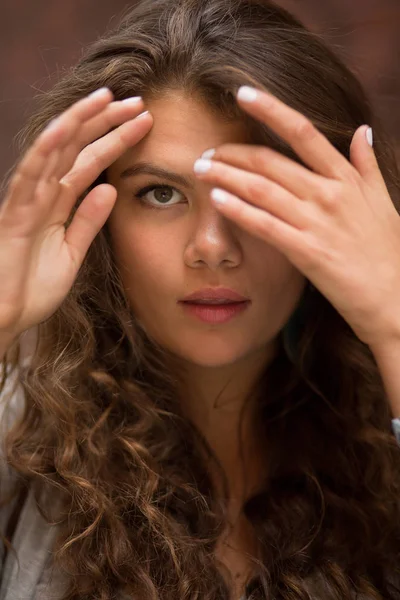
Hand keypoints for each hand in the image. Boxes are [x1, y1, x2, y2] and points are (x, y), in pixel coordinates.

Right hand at [0, 88, 152, 342]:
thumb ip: (89, 221)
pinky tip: (67, 124)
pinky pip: (31, 173)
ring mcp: (28, 198)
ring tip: (108, 98)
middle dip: (106, 121)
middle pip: (77, 147)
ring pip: (55, 149)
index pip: (91, 161)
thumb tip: (111, 188)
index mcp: (59, 203)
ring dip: (81, 121)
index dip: (117, 139)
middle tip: (138, 101)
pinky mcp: (15, 211)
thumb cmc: (33, 286)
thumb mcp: (72, 252)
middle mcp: (44, 193)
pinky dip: (47, 147)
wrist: (6, 316)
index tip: (145, 122)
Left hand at [193, 86, 399, 347]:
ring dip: (226, 176)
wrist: (393, 298)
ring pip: (261, 188)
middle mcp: (329, 194)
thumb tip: (363, 130)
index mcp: (346, 178)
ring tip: (201, 169)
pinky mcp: (306, 251)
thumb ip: (367, 165)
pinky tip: (215, 199)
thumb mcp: (383, 201)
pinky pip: (264, 225)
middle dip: (233, 152)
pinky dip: (238, 210)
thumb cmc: (388, 251)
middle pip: (271, 161)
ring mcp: (317, 222)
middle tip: (207, 151)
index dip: (271, 109)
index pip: (303, 132)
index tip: (243, 93)